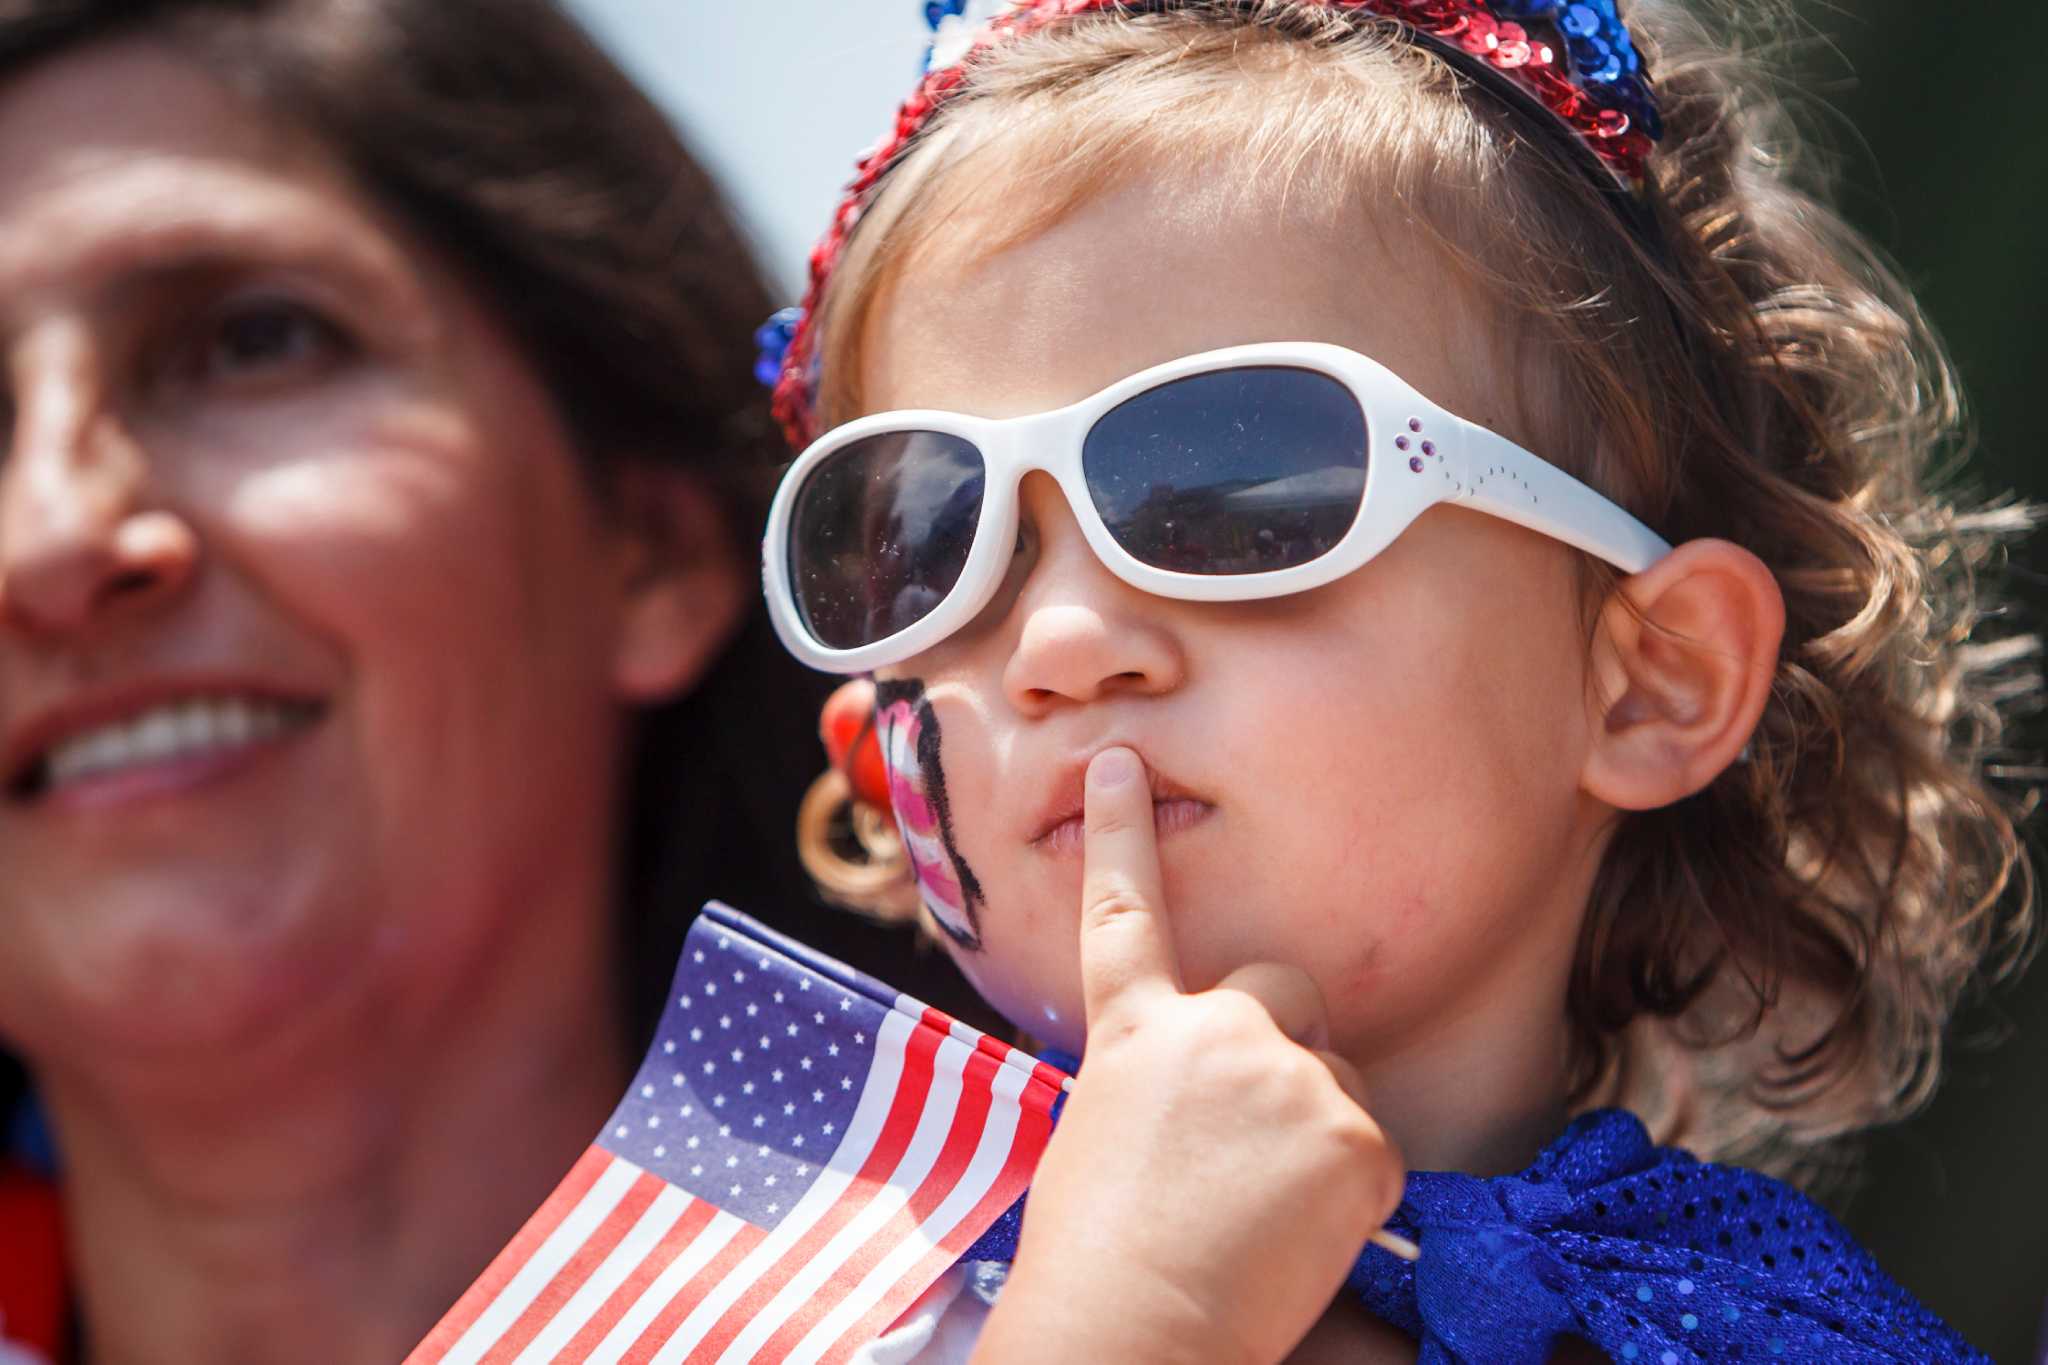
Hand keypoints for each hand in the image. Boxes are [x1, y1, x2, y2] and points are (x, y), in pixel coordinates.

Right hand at [974, 747, 1405, 1364]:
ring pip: (1335, 1080)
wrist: (1134, 1327)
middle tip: (1258, 1127)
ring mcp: (1291, 1075)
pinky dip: (1348, 1197)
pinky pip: (1372, 1150)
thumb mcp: (1103, 1140)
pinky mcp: (1355, 1135)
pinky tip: (1297, 1241)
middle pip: (1283, 987)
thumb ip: (1156, 1085)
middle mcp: (1216, 1030)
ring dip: (1315, 1132)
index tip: (1121, 765)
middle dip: (1287, 1039)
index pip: (1124, 911)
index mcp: (1135, 1032)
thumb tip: (1195, 1099)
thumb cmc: (1099, 1259)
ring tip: (1259, 1213)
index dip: (1120, 835)